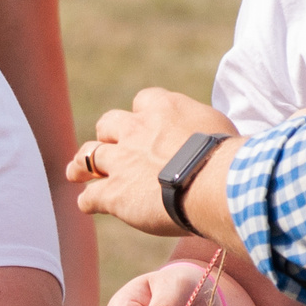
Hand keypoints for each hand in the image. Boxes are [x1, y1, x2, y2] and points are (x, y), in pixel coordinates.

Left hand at [65, 90, 239, 237]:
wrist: (213, 184)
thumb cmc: (229, 158)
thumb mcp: (220, 129)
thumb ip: (204, 130)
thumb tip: (216, 139)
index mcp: (164, 108)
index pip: (144, 100)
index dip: (143, 115)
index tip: (148, 125)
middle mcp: (136, 129)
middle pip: (108, 123)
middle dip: (108, 135)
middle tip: (110, 148)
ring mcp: (120, 161)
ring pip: (87, 156)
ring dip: (82, 164)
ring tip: (76, 171)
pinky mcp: (113, 193)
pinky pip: (90, 196)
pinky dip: (88, 201)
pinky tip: (89, 205)